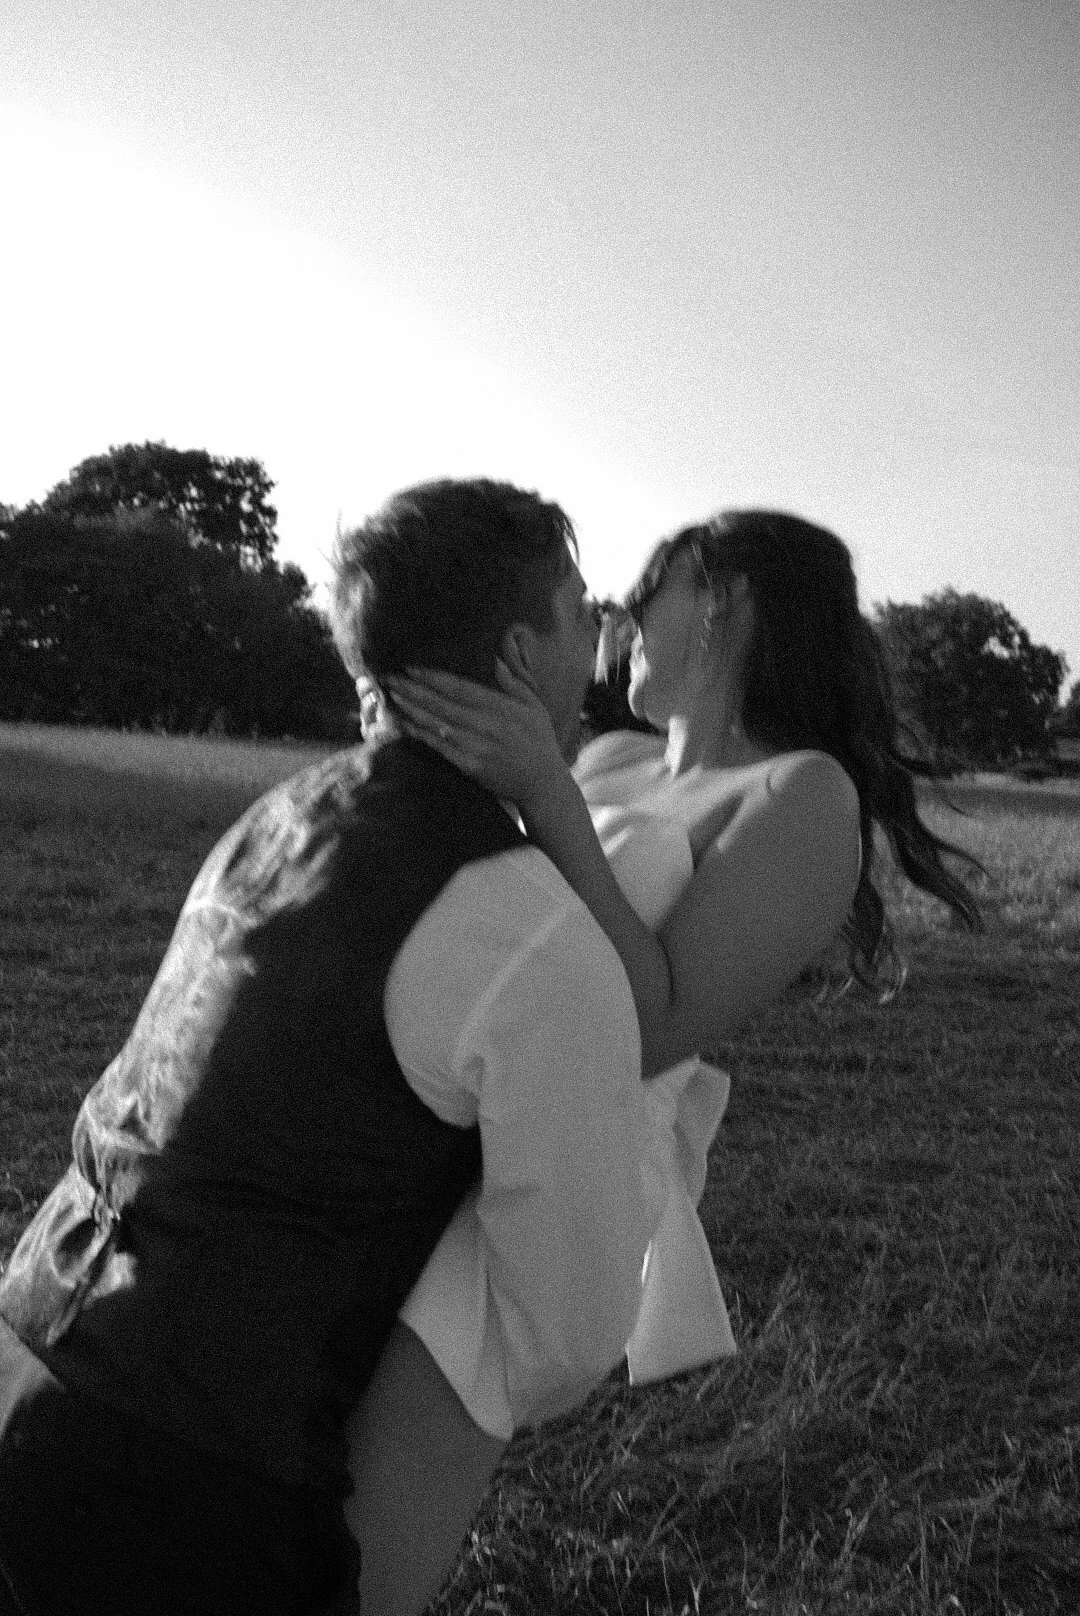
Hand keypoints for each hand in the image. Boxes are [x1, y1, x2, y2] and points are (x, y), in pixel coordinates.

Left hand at [385, 661, 569, 806]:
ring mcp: (478, 747)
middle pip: (444, 704)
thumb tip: (495, 659)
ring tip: (392, 696)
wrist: (542, 784)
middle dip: (414, 690)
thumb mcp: (534, 706)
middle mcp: (488, 725)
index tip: (412, 668)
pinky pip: (441, 748)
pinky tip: (406, 725)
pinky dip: (423, 736)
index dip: (434, 678)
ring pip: (439, 724)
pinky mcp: (471, 766)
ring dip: (413, 710)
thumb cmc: (539, 741)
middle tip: (389, 678)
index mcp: (502, 707)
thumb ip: (514, 682)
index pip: (461, 688)